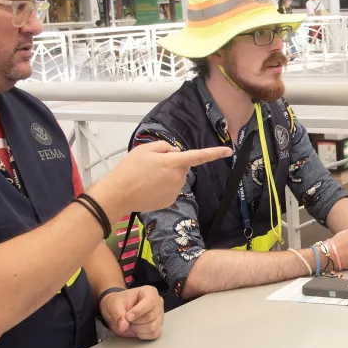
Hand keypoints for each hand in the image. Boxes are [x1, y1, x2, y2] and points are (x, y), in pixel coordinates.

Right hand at [95, 141, 231, 215]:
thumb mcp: (145, 149)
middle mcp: (178, 177)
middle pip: (181, 165)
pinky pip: (170, 188)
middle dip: (171, 162)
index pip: (198, 155)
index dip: (214, 152)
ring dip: (166, 175)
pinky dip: (162, 186)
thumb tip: (176, 152)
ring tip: (146, 177)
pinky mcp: (170, 200)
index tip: (229, 150)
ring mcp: (175, 191)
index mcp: (173, 162)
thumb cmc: (129, 170)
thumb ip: (165, 147)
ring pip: (176, 177)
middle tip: (151, 165)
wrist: (118, 194)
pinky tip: (148, 187)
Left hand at [100, 286, 163, 340]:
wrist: (119, 310)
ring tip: (131, 323)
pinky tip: (136, 329)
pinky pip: (154, 334)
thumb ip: (118, 314)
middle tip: (127, 319)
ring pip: (152, 327)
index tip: (127, 317)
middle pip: (151, 316)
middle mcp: (158, 303)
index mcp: (150, 292)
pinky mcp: (159, 326)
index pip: (150, 302)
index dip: (138, 311)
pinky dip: (143, 334)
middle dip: (135, 321)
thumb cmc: (119, 303)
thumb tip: (123, 326)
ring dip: (138, 328)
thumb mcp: (114, 305)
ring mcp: (160, 315)